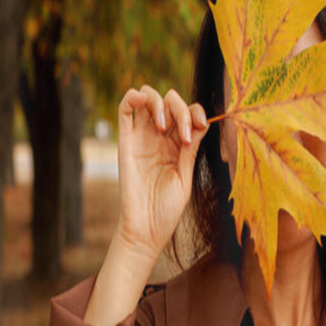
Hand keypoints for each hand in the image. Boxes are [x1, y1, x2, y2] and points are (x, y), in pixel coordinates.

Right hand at [114, 85, 208, 263]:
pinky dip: (134, 96)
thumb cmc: (167, 209)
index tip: (200, 127)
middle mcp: (159, 138)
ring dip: (159, 102)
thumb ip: (190, 150)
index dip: (196, 112)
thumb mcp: (184, 177)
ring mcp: (141, 137)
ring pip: (148, 97)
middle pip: (170, 101)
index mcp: (177, 146)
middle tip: (182, 136)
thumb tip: (201, 122)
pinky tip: (142, 102)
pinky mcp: (125, 141)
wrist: (145, 228)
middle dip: (180, 109)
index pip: (188, 113)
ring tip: (162, 126)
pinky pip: (124, 108)